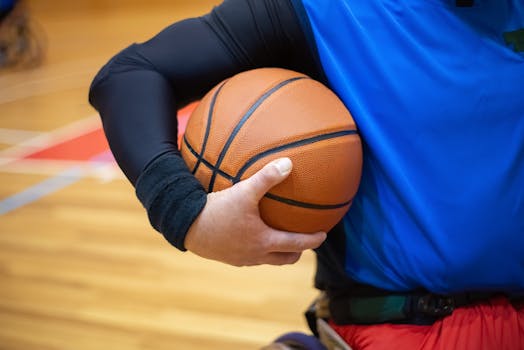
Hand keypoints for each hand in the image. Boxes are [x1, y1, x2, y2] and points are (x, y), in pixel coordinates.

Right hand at [184, 158, 326, 265]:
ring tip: (280, 237)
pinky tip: (251, 234)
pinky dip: (259, 248)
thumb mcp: (243, 192)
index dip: (313, 240)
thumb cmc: (217, 211)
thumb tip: (288, 163)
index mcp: (264, 242)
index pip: (297, 244)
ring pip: (267, 260)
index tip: (323, 235)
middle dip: (297, 250)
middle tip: (303, 239)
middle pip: (285, 258)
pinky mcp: (228, 258)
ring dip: (278, 251)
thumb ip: (266, 178)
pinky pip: (250, 256)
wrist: (187, 227)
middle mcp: (256, 255)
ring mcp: (242, 259)